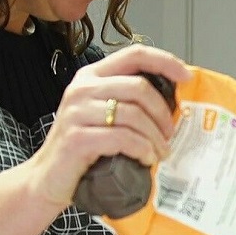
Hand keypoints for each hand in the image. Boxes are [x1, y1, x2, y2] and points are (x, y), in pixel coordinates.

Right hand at [25, 45, 191, 210]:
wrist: (48, 179)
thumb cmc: (83, 148)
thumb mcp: (104, 116)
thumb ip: (129, 103)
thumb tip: (175, 102)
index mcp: (91, 77)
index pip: (134, 55)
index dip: (165, 61)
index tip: (187, 77)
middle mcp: (82, 88)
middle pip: (140, 88)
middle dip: (163, 114)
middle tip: (170, 135)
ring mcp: (76, 112)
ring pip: (135, 115)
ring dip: (155, 137)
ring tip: (160, 152)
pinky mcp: (77, 138)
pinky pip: (123, 138)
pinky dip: (142, 149)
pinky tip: (145, 158)